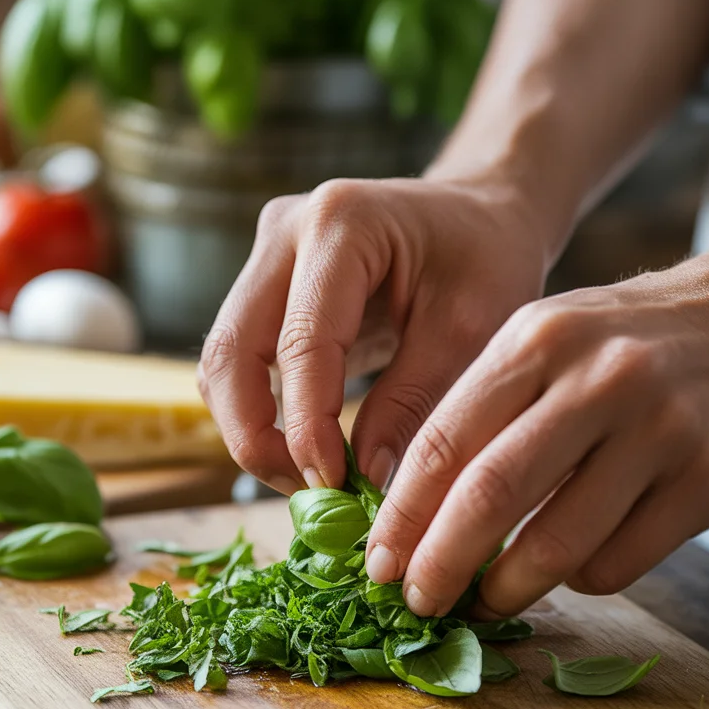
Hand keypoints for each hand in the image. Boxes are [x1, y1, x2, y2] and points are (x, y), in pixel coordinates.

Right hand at [199, 175, 551, 493]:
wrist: (480, 214)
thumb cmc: (487, 262)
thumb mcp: (470, 333)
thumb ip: (412, 404)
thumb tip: (363, 480)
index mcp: (341, 223)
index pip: (301, 342)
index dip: (306, 425)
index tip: (332, 486)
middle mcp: (285, 229)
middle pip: (230, 351)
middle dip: (255, 436)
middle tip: (306, 493)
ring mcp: (265, 255)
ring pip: (221, 362)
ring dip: (250, 430)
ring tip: (308, 480)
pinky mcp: (263, 285)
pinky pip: (239, 361)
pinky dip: (258, 413)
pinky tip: (303, 450)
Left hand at [365, 234, 708, 616]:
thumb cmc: (617, 342)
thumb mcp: (541, 342)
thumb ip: (479, 413)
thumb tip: (410, 515)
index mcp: (536, 339)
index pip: (446, 442)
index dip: (402, 515)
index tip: (378, 562)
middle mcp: (598, 379)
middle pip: (491, 495)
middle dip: (441, 564)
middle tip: (417, 600)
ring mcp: (660, 429)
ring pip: (557, 545)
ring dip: (507, 589)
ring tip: (485, 600)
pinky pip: (620, 562)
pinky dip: (579, 581)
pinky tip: (570, 566)